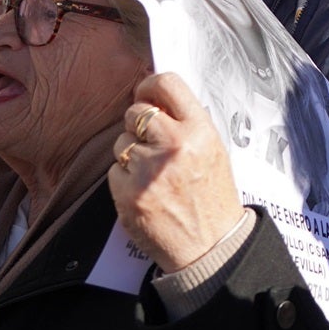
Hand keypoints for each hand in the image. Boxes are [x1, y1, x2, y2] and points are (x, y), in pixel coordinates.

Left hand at [109, 73, 245, 273]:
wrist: (210, 245)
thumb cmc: (212, 197)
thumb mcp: (213, 150)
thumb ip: (188, 123)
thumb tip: (159, 99)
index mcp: (200, 131)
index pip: (167, 84)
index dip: (150, 85)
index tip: (145, 93)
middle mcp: (175, 146)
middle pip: (136, 112)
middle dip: (138, 124)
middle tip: (150, 141)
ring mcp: (149, 171)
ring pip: (121, 142)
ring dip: (131, 154)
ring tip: (152, 173)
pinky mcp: (129, 194)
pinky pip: (114, 171)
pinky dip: (125, 180)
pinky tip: (145, 191)